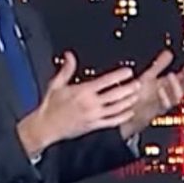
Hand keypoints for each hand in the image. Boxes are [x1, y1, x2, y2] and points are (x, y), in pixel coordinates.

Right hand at [18, 53, 139, 156]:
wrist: (46, 126)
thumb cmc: (50, 106)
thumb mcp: (56, 84)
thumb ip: (66, 69)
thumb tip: (70, 55)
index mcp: (82, 91)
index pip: (105, 81)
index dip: (119, 75)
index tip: (128, 71)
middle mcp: (90, 104)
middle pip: (115, 95)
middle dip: (128, 88)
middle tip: (138, 83)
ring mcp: (94, 116)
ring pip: (117, 108)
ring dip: (128, 101)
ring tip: (136, 95)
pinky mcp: (94, 126)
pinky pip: (112, 121)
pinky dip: (122, 117)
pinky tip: (129, 112)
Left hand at [120, 49, 183, 138]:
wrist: (131, 112)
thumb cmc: (140, 95)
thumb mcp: (149, 76)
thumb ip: (160, 65)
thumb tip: (169, 52)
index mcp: (170, 85)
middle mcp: (170, 94)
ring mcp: (165, 102)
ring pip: (177, 96)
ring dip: (176, 86)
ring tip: (171, 75)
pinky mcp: (157, 110)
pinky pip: (164, 105)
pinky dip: (164, 97)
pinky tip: (160, 89)